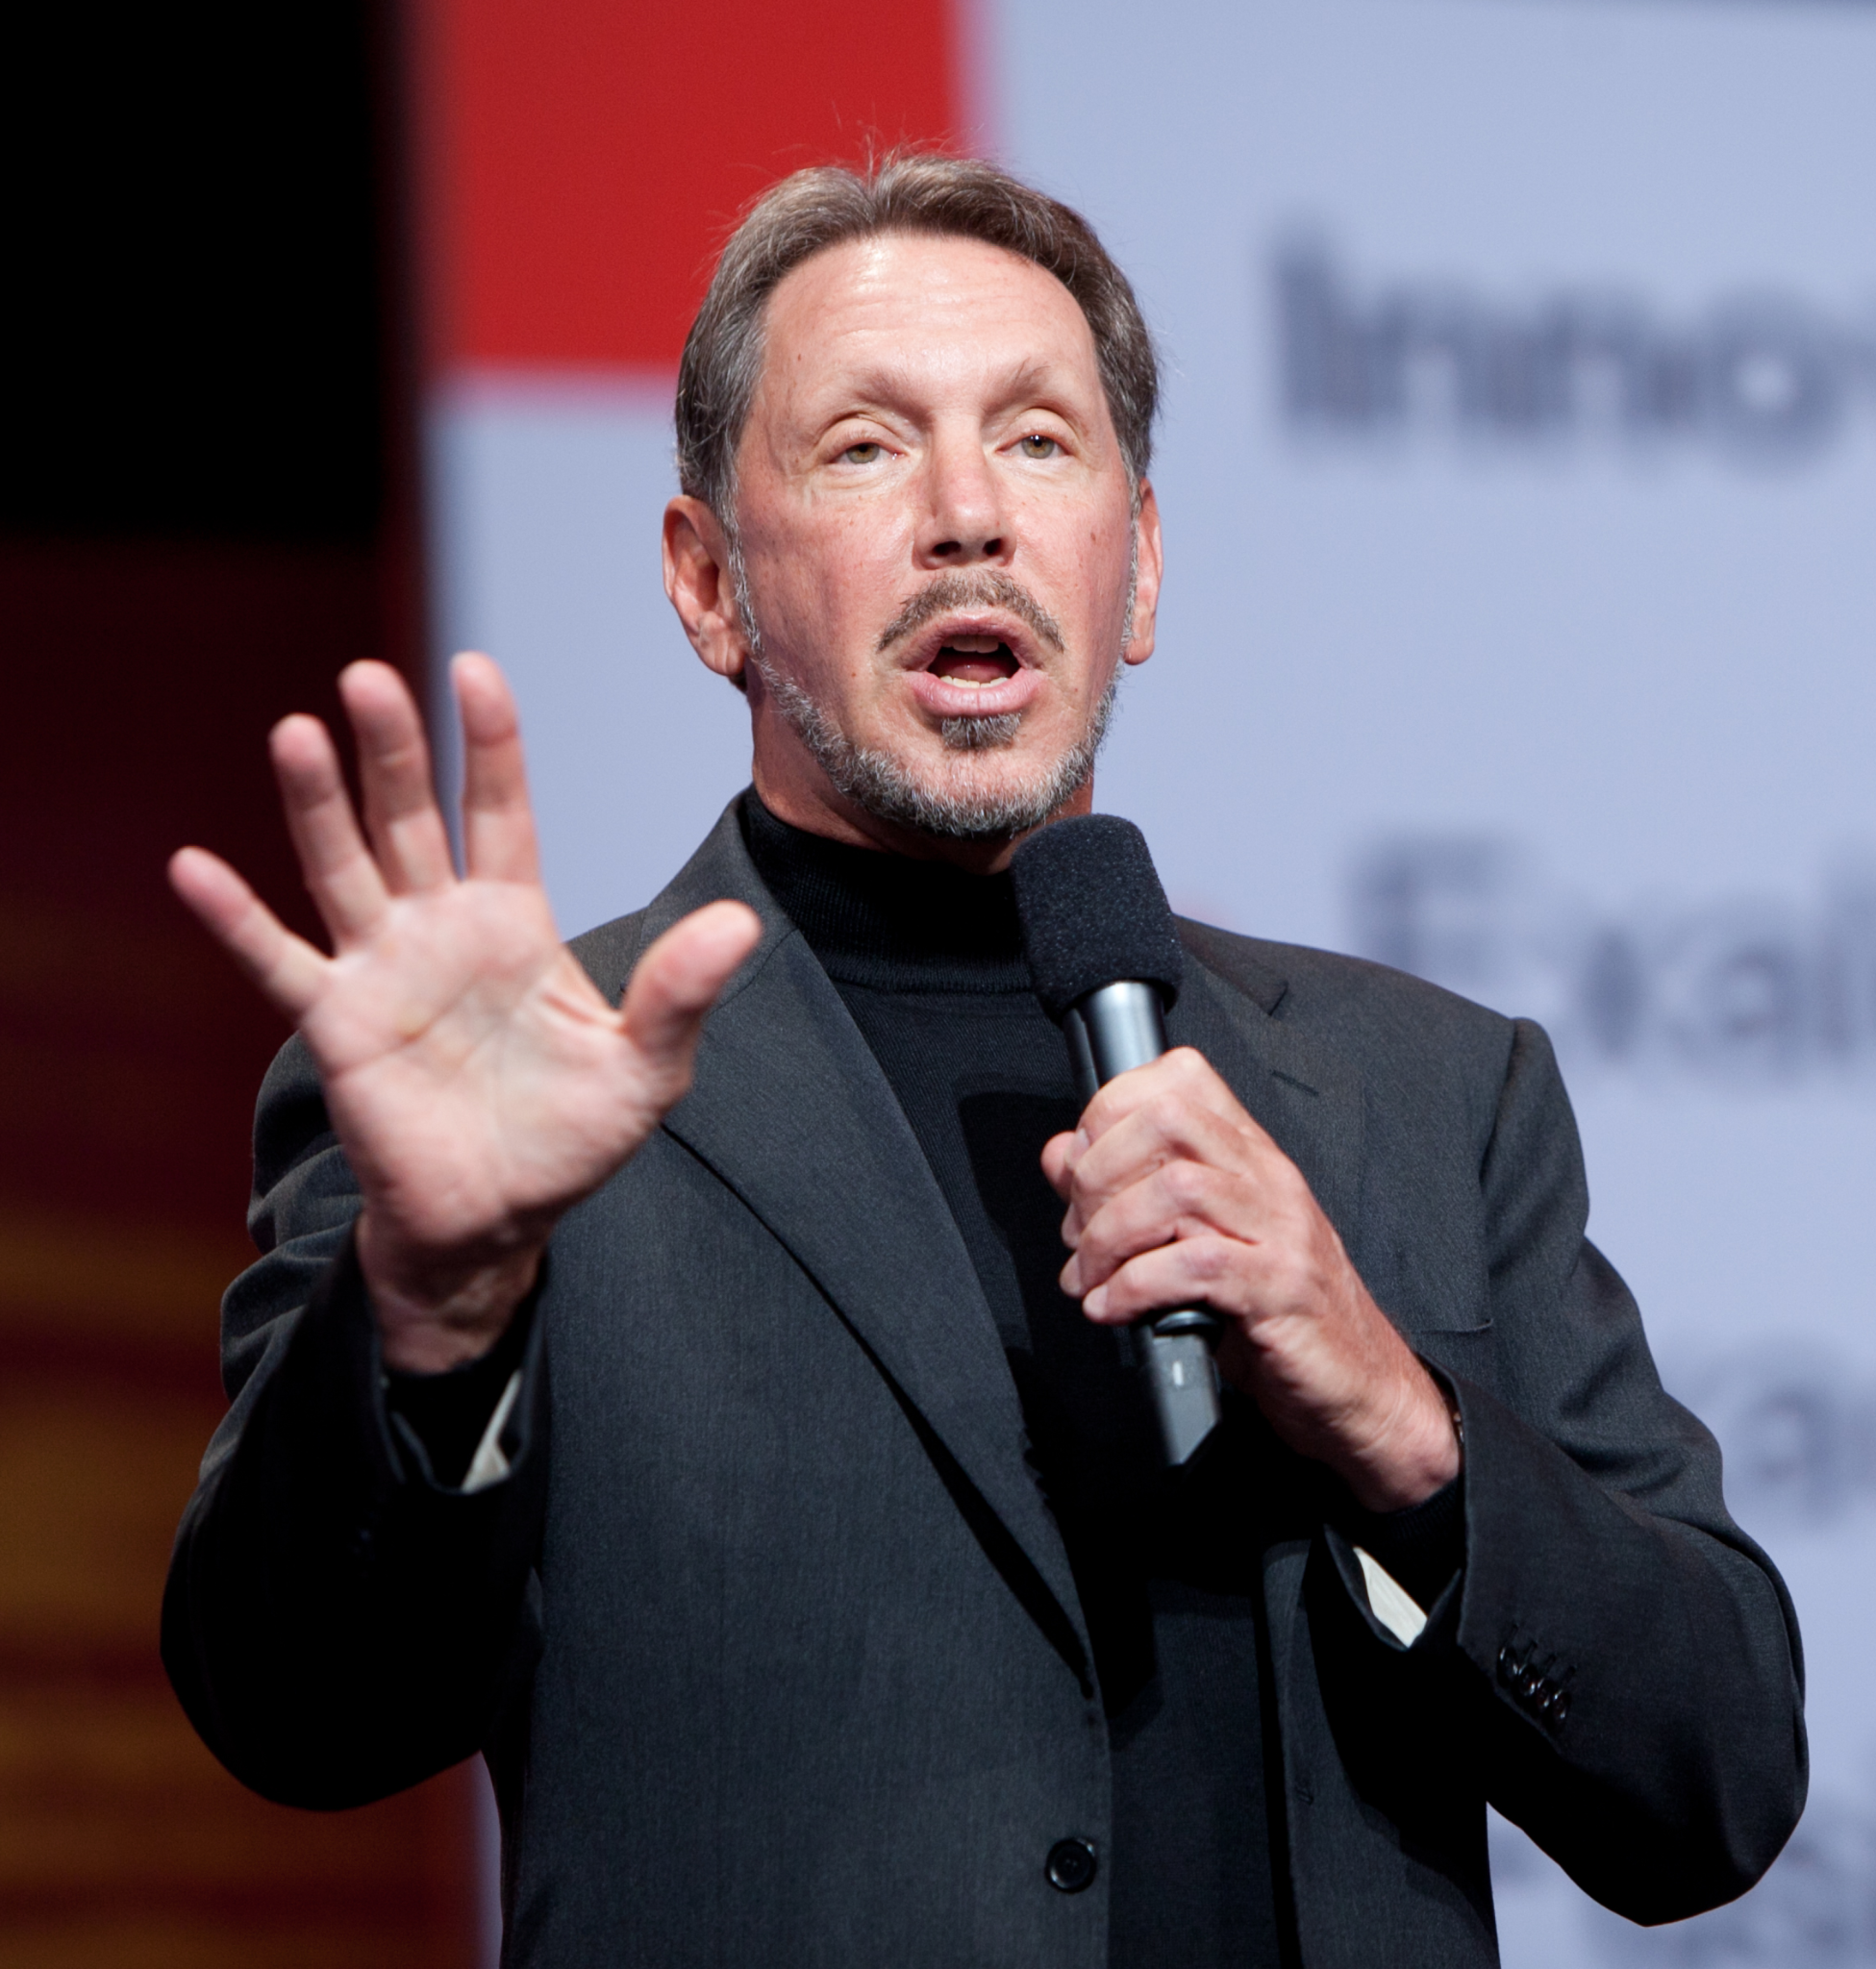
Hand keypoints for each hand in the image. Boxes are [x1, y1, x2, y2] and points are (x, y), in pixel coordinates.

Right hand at [170, 655, 761, 1371]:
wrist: (499, 1220)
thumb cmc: (573, 1139)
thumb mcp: (646, 1069)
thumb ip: (680, 994)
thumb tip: (743, 923)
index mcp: (516, 922)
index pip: (500, 811)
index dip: (490, 744)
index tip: (476, 671)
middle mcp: (441, 928)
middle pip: (410, 819)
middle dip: (393, 750)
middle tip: (369, 677)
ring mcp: (382, 970)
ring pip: (344, 868)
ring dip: (318, 804)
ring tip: (296, 732)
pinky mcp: (336, 1025)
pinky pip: (278, 962)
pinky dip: (235, 920)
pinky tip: (192, 868)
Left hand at [1042, 1048, 1458, 1509]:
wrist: (1358, 1385)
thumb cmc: (1273, 1313)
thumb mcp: (1191, 1239)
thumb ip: (1124, 1190)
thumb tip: (1060, 1154)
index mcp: (1248, 1155)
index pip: (1179, 1078)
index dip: (1111, 1110)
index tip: (1080, 1166)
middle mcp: (1268, 1178)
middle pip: (1168, 1121)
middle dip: (1098, 1173)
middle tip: (1078, 1233)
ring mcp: (1280, 1230)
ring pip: (1176, 1190)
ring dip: (1108, 1237)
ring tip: (1089, 1278)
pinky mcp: (1281, 1290)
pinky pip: (1196, 1266)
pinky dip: (1135, 1286)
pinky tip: (1114, 1309)